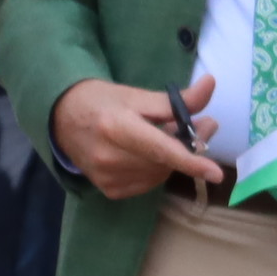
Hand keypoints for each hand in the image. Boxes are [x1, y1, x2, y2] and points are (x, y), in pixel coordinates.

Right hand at [50, 74, 228, 201]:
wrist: (60, 119)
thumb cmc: (102, 101)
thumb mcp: (136, 95)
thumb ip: (175, 100)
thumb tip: (211, 85)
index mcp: (116, 127)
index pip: (160, 149)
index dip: (190, 161)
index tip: (216, 173)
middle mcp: (110, 157)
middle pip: (165, 161)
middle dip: (189, 146)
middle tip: (202, 125)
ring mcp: (108, 178)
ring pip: (160, 174)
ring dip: (172, 158)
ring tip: (167, 136)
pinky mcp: (109, 190)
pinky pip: (148, 183)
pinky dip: (156, 169)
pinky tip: (147, 154)